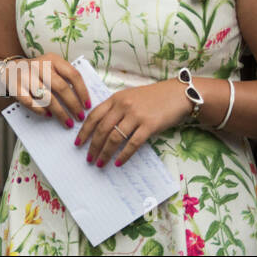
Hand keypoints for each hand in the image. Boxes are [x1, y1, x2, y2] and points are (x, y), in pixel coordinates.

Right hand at [1, 52, 88, 128]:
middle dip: (73, 105)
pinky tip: (47, 115)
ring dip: (59, 112)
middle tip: (79, 117)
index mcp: (53, 59)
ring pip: (47, 97)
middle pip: (61, 87)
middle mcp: (40, 65)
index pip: (73, 74)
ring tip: (67, 122)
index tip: (88, 105)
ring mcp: (26, 75)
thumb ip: (65, 77)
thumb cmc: (37, 72)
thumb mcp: (51, 67)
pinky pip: (30, 102)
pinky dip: (40, 110)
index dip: (82, 91)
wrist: (10, 69)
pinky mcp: (15, 85)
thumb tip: (82, 100)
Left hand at [74, 80, 191, 167]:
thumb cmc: (154, 97)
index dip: (84, 131)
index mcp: (115, 98)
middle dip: (92, 145)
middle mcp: (123, 106)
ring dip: (105, 152)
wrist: (178, 94)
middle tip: (88, 158)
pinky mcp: (149, 125)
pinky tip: (118, 162)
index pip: (94, 116)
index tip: (78, 143)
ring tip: (100, 163)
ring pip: (114, 137)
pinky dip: (124, 155)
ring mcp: (136, 115)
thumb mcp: (130, 97)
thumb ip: (116, 108)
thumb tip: (102, 127)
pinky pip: (132, 143)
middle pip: (101, 129)